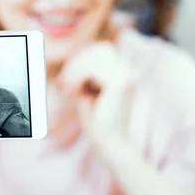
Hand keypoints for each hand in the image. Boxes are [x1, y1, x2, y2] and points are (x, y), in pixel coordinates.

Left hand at [58, 42, 136, 159]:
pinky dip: (76, 79)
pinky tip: (73, 94)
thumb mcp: (89, 92)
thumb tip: (75, 59)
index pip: (102, 50)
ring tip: (69, 91)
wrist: (110, 145)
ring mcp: (127, 76)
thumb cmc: (97, 122)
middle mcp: (130, 72)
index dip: (81, 59)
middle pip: (97, 49)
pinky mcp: (120, 83)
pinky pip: (90, 69)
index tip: (68, 78)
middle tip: (65, 84)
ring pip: (93, 56)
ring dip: (75, 72)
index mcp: (125, 73)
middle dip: (76, 63)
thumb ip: (86, 75)